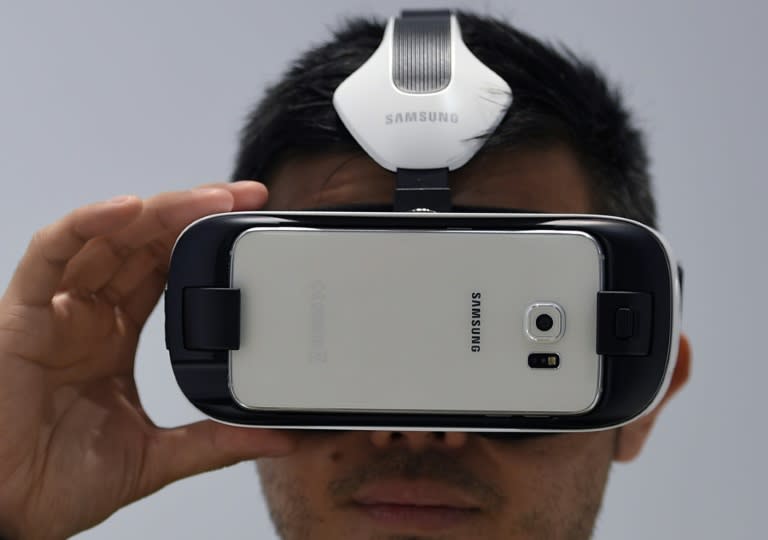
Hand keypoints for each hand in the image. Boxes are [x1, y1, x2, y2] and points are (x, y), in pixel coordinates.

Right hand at [0, 182, 295, 538]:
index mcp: (115, 335)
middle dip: (193, 212)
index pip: (165, 268)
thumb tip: (279, 439)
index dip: (203, 240)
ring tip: (209, 198)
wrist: (11, 513)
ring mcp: (57, 308)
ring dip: (158, 210)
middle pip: (143, 242)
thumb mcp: (158, 455)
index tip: (250, 224)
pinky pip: (51, 252)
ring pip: (107, 236)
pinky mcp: (23, 312)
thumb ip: (216, 442)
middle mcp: (88, 313)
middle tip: (244, 197)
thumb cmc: (61, 481)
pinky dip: (88, 224)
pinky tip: (131, 209)